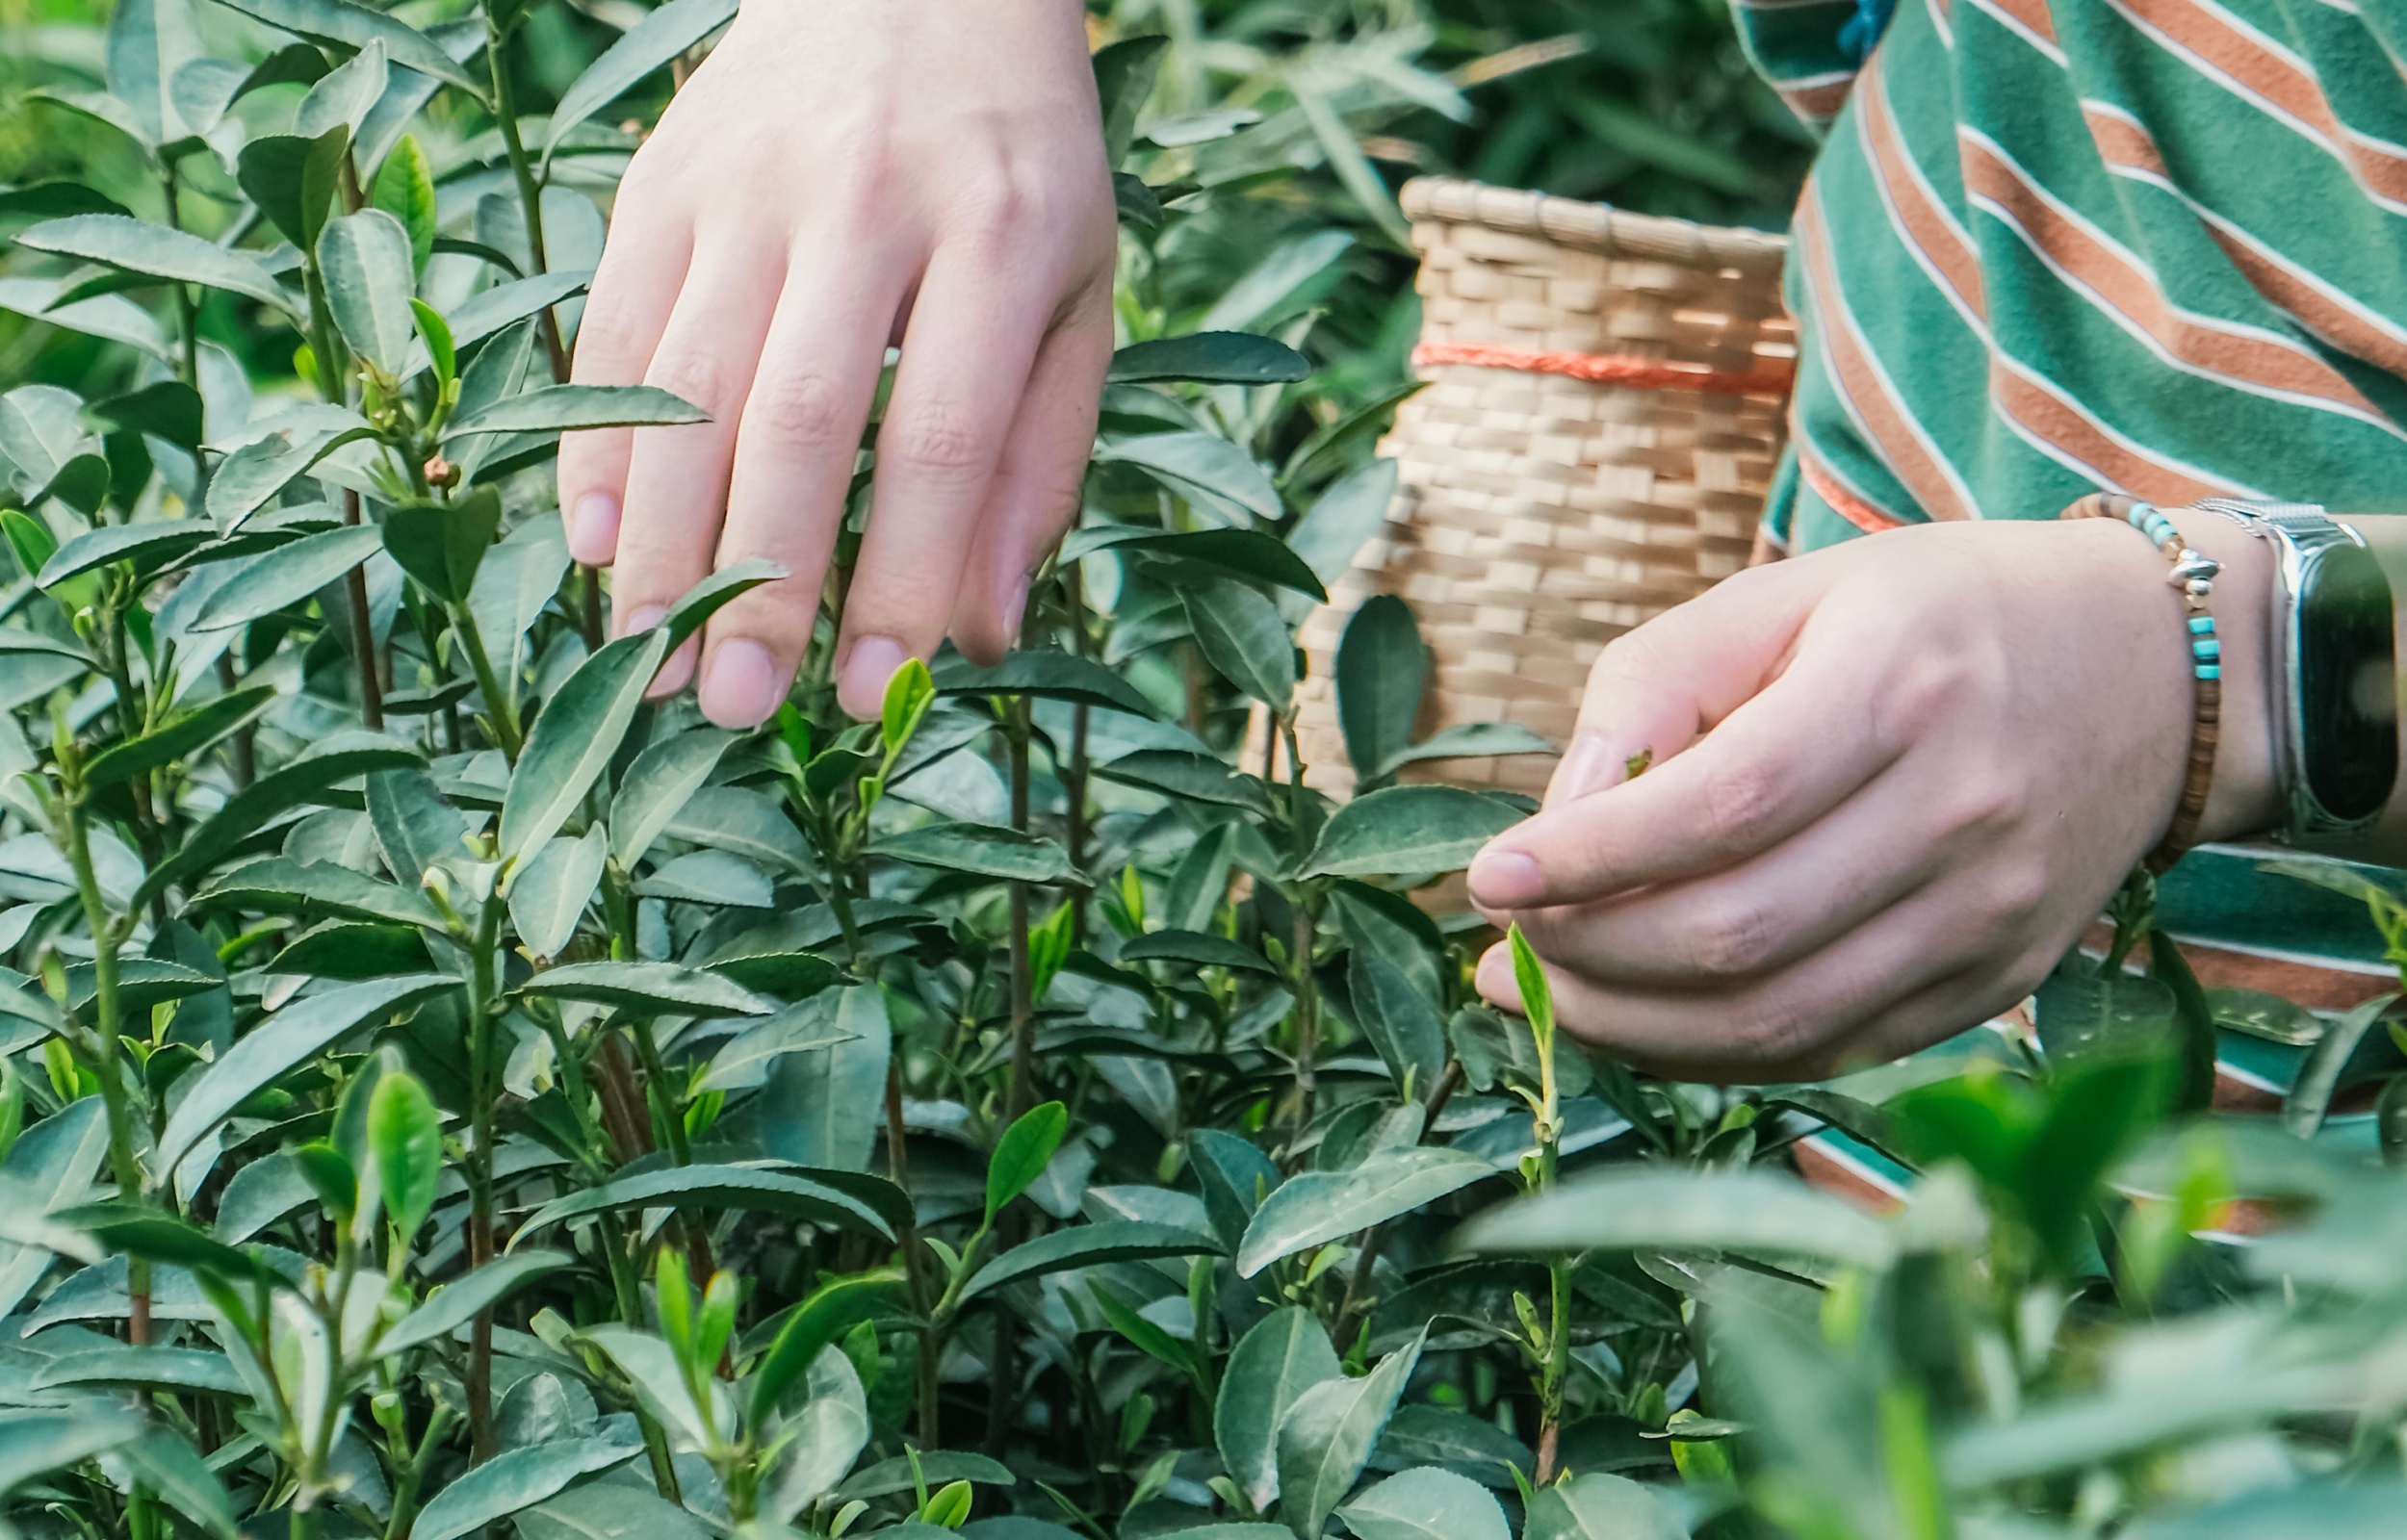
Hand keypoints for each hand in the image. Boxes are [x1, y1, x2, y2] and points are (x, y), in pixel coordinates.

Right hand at [558, 0, 1117, 723]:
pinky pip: (611, 326)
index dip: (904, 579)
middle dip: (760, 577)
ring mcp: (750, 181)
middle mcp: (867, 201)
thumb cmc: (1016, 166)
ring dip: (658, 535)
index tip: (871, 695)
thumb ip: (1040, 461)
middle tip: (733, 706)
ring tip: (649, 655)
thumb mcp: (1079, 293)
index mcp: (1000, 234)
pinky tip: (591, 546)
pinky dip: (594, 444)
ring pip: (685, 381)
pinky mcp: (661, 175)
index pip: (944, 440)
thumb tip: (983, 635)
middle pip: (799, 418)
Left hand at [1465, 513, 2280, 1081]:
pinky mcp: (1998, 981)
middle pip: (1739, 932)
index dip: (1591, 857)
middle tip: (1502, 947)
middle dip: (1587, 958)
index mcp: (1899, 684)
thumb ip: (1653, 688)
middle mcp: (1961, 808)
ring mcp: (1990, 912)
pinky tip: (1638, 1023)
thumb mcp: (1787, 595)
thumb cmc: (1929, 617)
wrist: (2152, 672)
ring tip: (1545, 995)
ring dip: (1630, 1029)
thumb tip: (1551, 824)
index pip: (1722, 805)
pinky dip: (1710, 1057)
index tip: (1488, 875)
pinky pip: (1828, 1050)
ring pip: (1778, 1019)